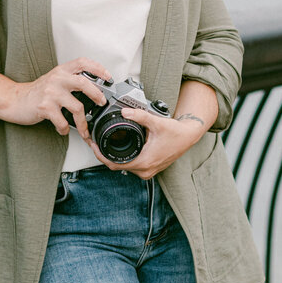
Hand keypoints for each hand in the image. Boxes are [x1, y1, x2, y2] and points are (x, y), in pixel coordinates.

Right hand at [5, 58, 111, 139]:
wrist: (15, 100)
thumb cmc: (37, 92)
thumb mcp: (54, 80)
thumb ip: (70, 80)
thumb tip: (94, 90)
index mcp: (61, 71)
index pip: (82, 62)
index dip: (98, 68)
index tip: (108, 77)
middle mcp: (56, 79)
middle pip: (84, 83)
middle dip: (97, 95)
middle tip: (101, 103)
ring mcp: (50, 93)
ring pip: (77, 107)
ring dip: (83, 123)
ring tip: (84, 129)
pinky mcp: (45, 107)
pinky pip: (63, 122)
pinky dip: (65, 129)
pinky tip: (63, 129)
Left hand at [91, 106, 205, 178]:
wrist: (188, 137)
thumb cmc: (175, 132)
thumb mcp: (156, 122)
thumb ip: (139, 116)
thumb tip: (124, 111)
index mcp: (144, 162)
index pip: (115, 164)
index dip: (101, 155)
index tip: (93, 145)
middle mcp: (145, 170)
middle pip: (117, 166)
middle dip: (104, 155)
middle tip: (94, 142)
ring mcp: (148, 171)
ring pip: (124, 166)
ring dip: (113, 156)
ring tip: (102, 143)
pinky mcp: (150, 168)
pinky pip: (131, 165)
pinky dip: (122, 157)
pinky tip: (117, 147)